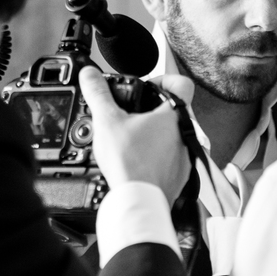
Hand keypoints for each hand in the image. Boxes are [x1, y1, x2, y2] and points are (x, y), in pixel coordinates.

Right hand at [79, 67, 193, 204]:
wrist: (138, 200)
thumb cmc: (130, 164)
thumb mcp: (107, 121)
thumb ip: (99, 94)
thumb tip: (91, 75)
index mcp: (173, 115)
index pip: (182, 83)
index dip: (165, 79)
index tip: (149, 86)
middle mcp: (185, 133)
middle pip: (173, 110)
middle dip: (151, 111)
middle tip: (132, 116)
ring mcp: (185, 155)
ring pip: (173, 135)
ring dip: (154, 134)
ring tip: (132, 140)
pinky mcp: (181, 173)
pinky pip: (171, 157)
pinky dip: (156, 156)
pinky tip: (138, 160)